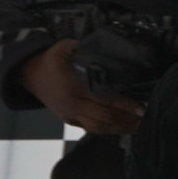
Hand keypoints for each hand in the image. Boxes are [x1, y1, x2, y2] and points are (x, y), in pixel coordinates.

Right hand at [18, 40, 143, 133]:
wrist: (29, 74)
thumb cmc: (52, 60)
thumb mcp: (66, 48)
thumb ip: (87, 49)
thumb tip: (112, 49)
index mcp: (72, 86)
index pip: (103, 98)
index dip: (124, 105)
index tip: (142, 107)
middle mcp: (72, 103)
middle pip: (104, 117)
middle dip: (127, 119)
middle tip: (147, 117)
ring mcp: (70, 114)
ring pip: (99, 128)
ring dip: (122, 128)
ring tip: (140, 125)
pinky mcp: (70, 121)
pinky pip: (92, 129)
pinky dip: (111, 130)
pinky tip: (126, 128)